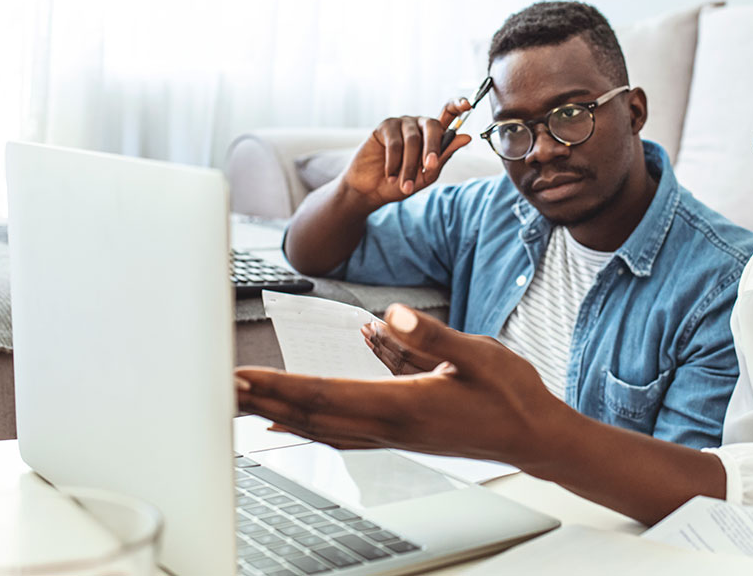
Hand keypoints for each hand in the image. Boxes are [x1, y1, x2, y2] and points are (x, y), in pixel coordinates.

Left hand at [235, 304, 575, 465]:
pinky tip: (288, 424)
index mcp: (404, 405)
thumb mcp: (477, 353)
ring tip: (239, 406)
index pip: (325, 394)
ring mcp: (393, 434)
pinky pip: (340, 433)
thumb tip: (383, 316)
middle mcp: (390, 425)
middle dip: (262, 402)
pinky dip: (307, 428)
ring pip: (321, 427)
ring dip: (276, 415)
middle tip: (217, 391)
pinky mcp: (399, 433)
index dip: (279, 386)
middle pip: (311, 415)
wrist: (535, 436)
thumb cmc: (511, 395)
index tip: (241, 378)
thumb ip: (428, 335)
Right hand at [341, 99, 472, 207]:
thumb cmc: (401, 183)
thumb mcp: (427, 174)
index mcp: (433, 135)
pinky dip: (394, 163)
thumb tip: (466, 137)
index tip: (467, 105)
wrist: (372, 191)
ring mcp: (402, 124)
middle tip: (429, 167)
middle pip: (433, 125)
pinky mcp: (385, 127)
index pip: (448, 114)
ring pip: (413, 140)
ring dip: (409, 166)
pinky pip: (395, 143)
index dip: (458, 105)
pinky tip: (390, 175)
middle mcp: (419, 125)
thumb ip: (444, 155)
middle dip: (433, 148)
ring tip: (405, 185)